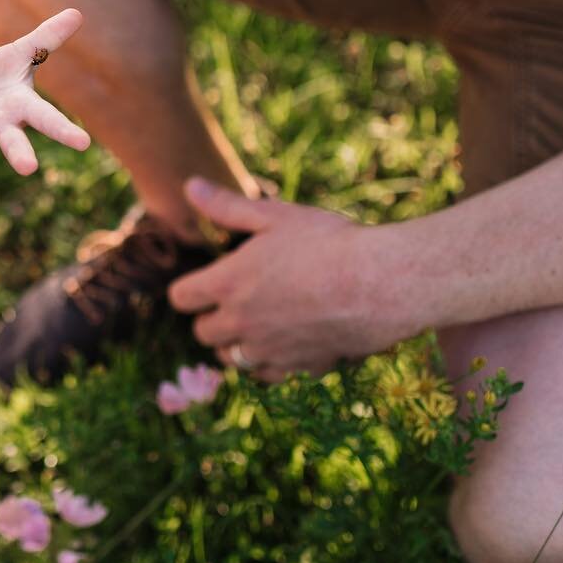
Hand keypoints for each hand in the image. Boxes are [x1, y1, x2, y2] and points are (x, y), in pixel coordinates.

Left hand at [0, 9, 90, 173]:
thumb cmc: (1, 74)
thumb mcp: (22, 53)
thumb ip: (47, 38)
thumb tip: (77, 13)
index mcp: (23, 107)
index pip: (48, 119)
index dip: (65, 131)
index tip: (84, 143)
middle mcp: (1, 125)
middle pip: (14, 141)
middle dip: (20, 154)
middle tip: (29, 168)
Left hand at [167, 178, 424, 381]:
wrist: (381, 284)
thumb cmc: (328, 243)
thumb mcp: (274, 215)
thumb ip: (227, 206)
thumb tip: (190, 187)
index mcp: (227, 284)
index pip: (180, 298)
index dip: (191, 288)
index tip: (209, 281)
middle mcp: (240, 323)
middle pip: (202, 333)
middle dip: (213, 317)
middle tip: (239, 299)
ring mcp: (269, 350)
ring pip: (232, 358)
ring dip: (238, 343)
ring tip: (261, 321)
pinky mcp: (299, 369)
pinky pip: (268, 375)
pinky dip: (271, 362)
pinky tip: (288, 341)